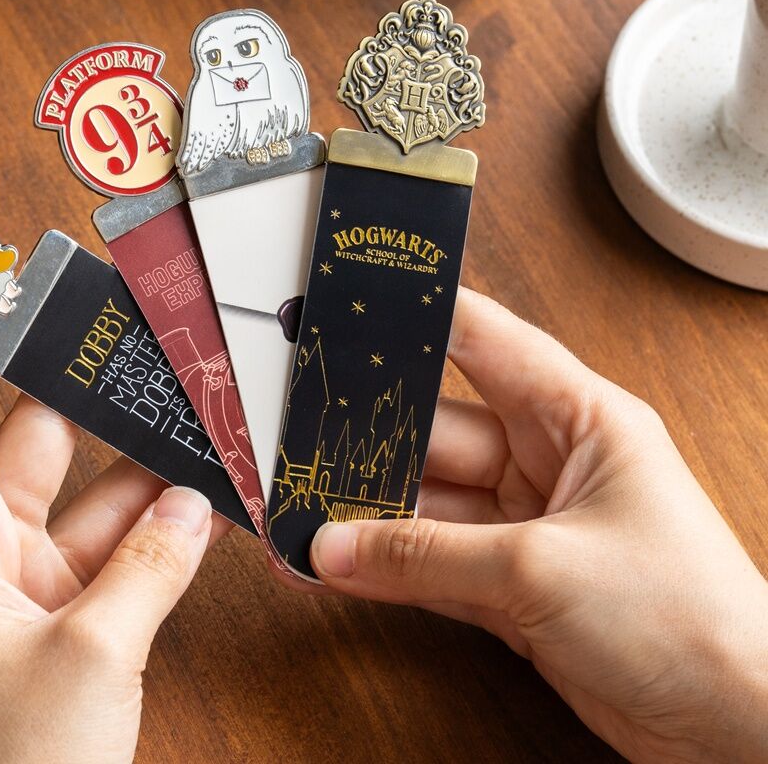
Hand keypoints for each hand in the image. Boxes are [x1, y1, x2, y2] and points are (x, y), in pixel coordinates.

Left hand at [0, 295, 229, 763]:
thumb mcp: (89, 655)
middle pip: (34, 445)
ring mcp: (31, 587)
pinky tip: (203, 505)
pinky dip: (161, 531)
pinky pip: (120, 551)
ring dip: (143, 471)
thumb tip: (195, 508)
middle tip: (125, 342)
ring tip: (193, 422)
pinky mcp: (71, 620)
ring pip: (91, 498)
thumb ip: (150, 568)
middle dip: (82, 396)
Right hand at [284, 288, 767, 762]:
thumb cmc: (690, 620)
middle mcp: (551, 463)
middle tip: (304, 442)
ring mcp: (529, 526)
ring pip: (429, 505)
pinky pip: (434, 564)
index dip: (424, 318)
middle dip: (374, 443)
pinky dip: (388, 569)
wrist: (736, 730)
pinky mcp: (514, 586)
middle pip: (440, 433)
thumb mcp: (543, 568)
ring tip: (305, 514)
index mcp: (580, 419)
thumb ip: (428, 557)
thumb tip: (339, 545)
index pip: (488, 342)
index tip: (356, 307)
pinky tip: (340, 566)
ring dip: (371, 517)